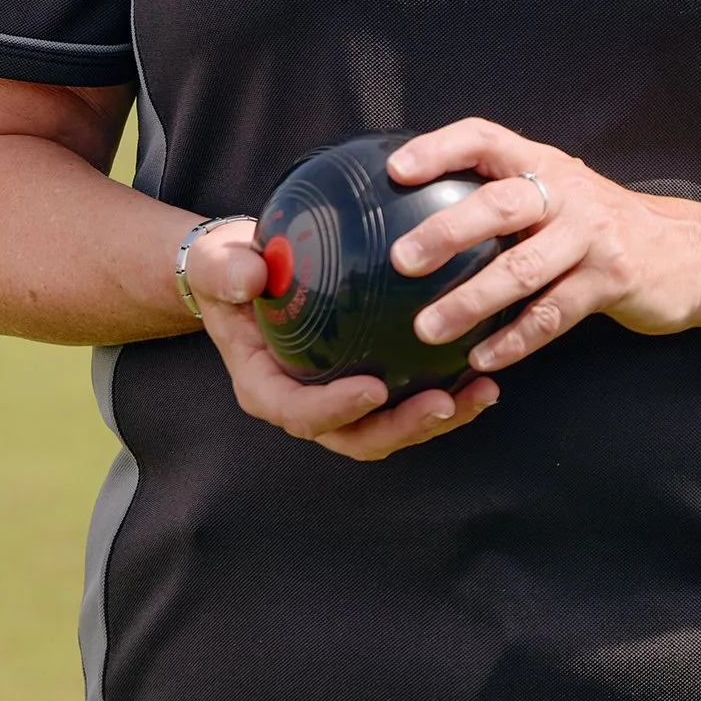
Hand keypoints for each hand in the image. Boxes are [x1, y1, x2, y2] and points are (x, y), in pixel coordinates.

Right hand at [183, 217, 501, 462]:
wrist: (242, 272)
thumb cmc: (228, 269)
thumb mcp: (216, 264)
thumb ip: (226, 271)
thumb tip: (250, 277)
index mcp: (264, 386)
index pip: (298, 413)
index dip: (335, 410)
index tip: (373, 388)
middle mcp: (304, 403)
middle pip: (355, 436)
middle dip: (402, 428)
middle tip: (445, 402)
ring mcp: (339, 398)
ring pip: (390, 426)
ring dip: (438, 417)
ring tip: (482, 391)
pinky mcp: (367, 382)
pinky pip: (408, 396)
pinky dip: (448, 390)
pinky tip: (484, 364)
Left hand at [385, 120, 700, 376]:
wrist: (687, 251)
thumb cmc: (598, 226)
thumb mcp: (559, 196)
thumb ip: (505, 199)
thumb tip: (418, 220)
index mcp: (544, 164)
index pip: (487, 138)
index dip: (440, 148)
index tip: (396, 170)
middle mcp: (568, 192)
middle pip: (502, 204)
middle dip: (447, 231)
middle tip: (401, 260)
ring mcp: (593, 236)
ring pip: (523, 269)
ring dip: (472, 301)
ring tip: (428, 329)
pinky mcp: (613, 279)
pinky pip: (554, 314)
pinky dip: (515, 339)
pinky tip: (483, 357)